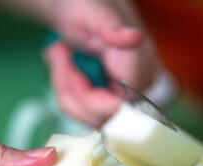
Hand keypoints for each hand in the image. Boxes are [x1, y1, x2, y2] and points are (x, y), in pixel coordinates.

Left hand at [45, 0, 159, 126]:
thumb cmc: (85, 4)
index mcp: (142, 59)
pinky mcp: (110, 101)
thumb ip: (111, 24)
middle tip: (59, 52)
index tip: (69, 66)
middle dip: (71, 89)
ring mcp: (125, 96)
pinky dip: (66, 92)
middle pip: (105, 116)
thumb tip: (135, 38)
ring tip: (60, 54)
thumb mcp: (92, 8)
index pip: (124, 102)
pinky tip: (65, 68)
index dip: (91, 96)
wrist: (78, 9)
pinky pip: (84, 113)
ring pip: (91, 118)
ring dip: (65, 88)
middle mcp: (140, 83)